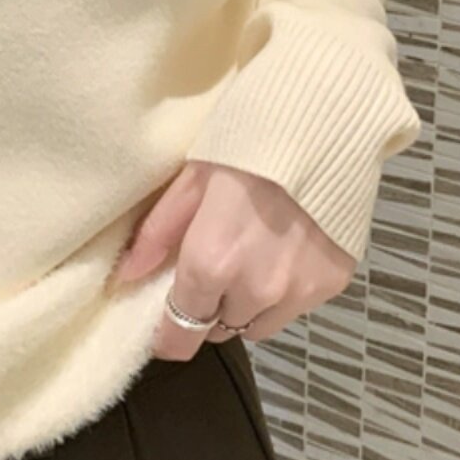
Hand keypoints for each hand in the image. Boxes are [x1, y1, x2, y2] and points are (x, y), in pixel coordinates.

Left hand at [109, 159, 356, 360]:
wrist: (325, 123)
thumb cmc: (250, 143)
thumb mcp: (192, 179)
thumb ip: (158, 233)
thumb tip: (128, 274)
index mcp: (211, 264)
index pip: (181, 335)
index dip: (168, 335)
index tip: (164, 323)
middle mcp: (255, 290)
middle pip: (219, 329)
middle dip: (209, 308)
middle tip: (212, 269)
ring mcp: (298, 292)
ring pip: (259, 324)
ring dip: (247, 306)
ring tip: (251, 259)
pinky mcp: (331, 285)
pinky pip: (296, 308)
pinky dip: (286, 291)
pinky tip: (286, 249)